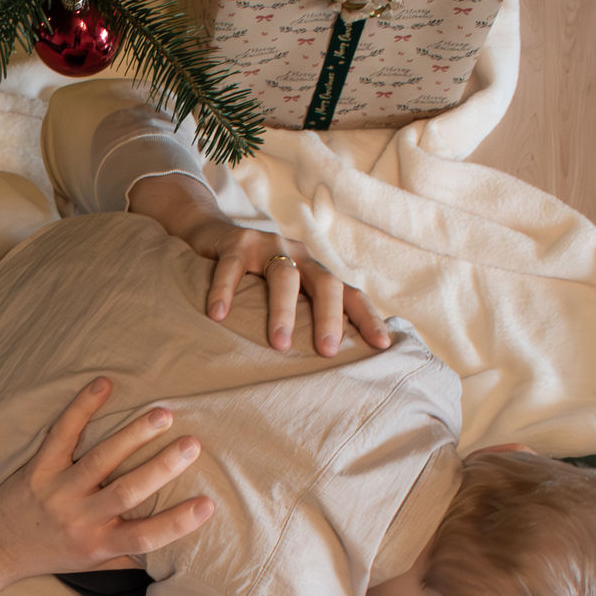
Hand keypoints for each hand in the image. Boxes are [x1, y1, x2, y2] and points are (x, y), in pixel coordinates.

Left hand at [0, 376, 213, 581]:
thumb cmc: (53, 554)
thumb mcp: (92, 564)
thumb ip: (128, 553)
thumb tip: (174, 550)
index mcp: (99, 543)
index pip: (145, 536)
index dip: (177, 522)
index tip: (208, 504)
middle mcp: (81, 518)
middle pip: (127, 492)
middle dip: (161, 467)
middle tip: (192, 444)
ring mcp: (58, 490)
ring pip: (100, 460)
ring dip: (132, 435)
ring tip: (162, 414)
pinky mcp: (39, 467)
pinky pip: (62, 433)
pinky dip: (82, 407)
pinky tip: (104, 384)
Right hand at [124, 172, 387, 354]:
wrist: (213, 233)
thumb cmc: (251, 276)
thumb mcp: (282, 292)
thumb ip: (301, 313)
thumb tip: (323, 362)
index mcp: (315, 271)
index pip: (349, 293)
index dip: (367, 317)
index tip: (382, 346)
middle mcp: (298, 255)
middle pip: (324, 284)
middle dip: (329, 318)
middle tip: (327, 352)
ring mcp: (268, 245)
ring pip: (283, 276)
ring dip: (284, 311)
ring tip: (280, 344)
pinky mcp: (235, 242)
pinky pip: (232, 268)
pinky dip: (225, 292)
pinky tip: (218, 316)